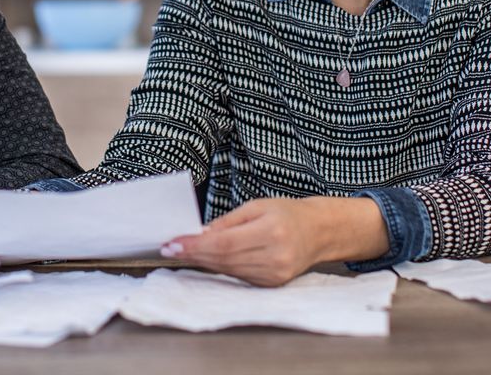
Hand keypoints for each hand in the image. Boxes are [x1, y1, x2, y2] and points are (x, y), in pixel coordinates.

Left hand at [160, 197, 387, 287]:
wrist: (319, 232)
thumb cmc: (287, 213)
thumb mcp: (257, 206)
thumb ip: (228, 222)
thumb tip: (199, 234)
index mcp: (272, 232)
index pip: (224, 243)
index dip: (196, 245)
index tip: (173, 244)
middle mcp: (275, 257)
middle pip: (223, 259)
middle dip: (194, 253)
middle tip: (171, 247)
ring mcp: (274, 275)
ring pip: (228, 270)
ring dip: (204, 262)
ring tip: (186, 250)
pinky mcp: (272, 284)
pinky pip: (238, 276)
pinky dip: (221, 267)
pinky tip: (208, 259)